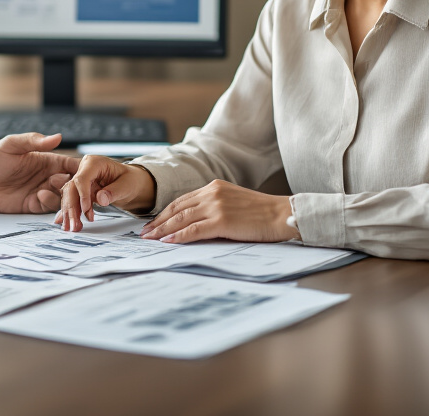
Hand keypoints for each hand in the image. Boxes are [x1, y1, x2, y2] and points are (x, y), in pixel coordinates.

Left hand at [0, 132, 80, 213]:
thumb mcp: (11, 145)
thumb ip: (33, 141)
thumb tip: (58, 137)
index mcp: (47, 160)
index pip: (71, 165)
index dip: (82, 169)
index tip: (87, 173)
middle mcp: (47, 177)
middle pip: (72, 184)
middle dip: (76, 186)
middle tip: (72, 185)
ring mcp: (41, 191)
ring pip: (63, 197)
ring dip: (64, 196)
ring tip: (53, 189)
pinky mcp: (33, 205)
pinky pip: (48, 207)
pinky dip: (49, 203)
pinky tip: (40, 196)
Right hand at [54, 154, 156, 230]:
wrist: (132, 183)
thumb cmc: (131, 180)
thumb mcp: (127, 185)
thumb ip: (114, 191)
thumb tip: (101, 199)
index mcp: (94, 163)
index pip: (82, 179)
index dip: (82, 195)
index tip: (86, 211)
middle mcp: (84, 170)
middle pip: (72, 188)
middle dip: (72, 208)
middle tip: (75, 226)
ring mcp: (81, 180)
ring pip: (69, 196)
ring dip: (70, 213)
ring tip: (73, 228)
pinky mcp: (80, 191)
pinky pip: (73, 202)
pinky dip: (71, 213)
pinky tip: (66, 223)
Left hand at [139, 180, 296, 243]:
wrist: (283, 215)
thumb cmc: (263, 213)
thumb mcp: (234, 203)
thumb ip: (215, 207)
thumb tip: (196, 223)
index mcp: (214, 187)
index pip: (182, 200)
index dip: (165, 212)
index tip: (154, 222)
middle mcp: (212, 193)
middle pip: (177, 208)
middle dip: (158, 221)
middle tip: (144, 232)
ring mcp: (216, 206)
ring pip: (181, 219)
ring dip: (163, 229)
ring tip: (150, 238)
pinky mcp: (222, 221)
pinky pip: (193, 230)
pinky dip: (178, 236)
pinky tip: (167, 241)